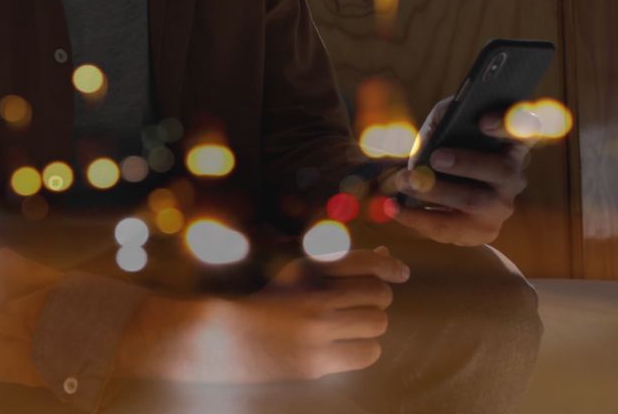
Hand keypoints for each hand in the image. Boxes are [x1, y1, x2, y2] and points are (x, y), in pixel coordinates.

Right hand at [128, 247, 409, 383]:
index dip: (390, 265)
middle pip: (378, 294)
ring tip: (351, 328)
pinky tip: (345, 348)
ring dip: (371, 326)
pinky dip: (364, 350)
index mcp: (308, 268)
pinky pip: (366, 353)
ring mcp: (316, 331)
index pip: (366, 261)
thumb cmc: (261, 305)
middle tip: (361, 306)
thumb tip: (384, 254)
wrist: (217, 340)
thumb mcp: (296, 275)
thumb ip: (339, 265)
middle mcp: (315, 296)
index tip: (401, 272)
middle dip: (375, 300)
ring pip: (377, 324)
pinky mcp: (315, 362)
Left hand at [393, 97, 537, 245]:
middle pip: (500, 169)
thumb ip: (442, 121)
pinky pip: (451, 227)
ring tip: (405, 181)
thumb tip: (435, 131)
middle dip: (466, 162)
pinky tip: (394, 207)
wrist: (451, 197)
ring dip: (436, 191)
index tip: (483, 120)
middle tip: (435, 157)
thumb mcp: (446, 129)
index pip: (526, 129)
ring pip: (475, 201)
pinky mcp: (484, 230)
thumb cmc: (449, 150)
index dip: (508, 123)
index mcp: (512, 143)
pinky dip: (417, 217)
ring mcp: (503, 206)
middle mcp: (515, 175)